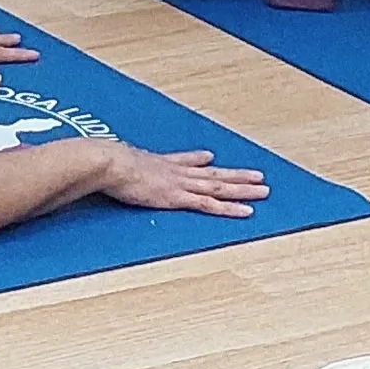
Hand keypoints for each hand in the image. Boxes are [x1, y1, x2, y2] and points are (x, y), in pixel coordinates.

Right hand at [96, 144, 268, 217]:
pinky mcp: (178, 198)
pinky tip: (247, 211)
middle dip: (236, 176)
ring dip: (243, 189)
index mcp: (158, 163)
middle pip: (212, 175)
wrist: (108, 163)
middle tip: (259, 176)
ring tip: (264, 190)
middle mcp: (175, 172)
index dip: (198, 160)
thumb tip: (107, 157)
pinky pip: (211, 205)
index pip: (184, 161)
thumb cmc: (105, 163)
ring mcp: (180, 184)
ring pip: (219, 188)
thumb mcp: (114, 160)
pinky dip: (230, 208)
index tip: (210, 157)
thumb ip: (119, 161)